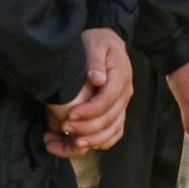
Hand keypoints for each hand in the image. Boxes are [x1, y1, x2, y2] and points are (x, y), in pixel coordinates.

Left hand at [44, 28, 132, 155]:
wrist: (107, 43)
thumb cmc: (98, 42)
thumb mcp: (95, 43)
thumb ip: (95, 60)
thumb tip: (97, 79)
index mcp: (120, 78)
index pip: (106, 101)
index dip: (89, 111)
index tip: (69, 115)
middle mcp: (125, 95)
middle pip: (109, 120)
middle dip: (85, 128)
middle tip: (64, 128)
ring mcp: (122, 105)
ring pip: (112, 131)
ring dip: (92, 140)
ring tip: (69, 143)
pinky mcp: (117, 112)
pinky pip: (114, 134)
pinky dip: (99, 142)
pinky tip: (80, 145)